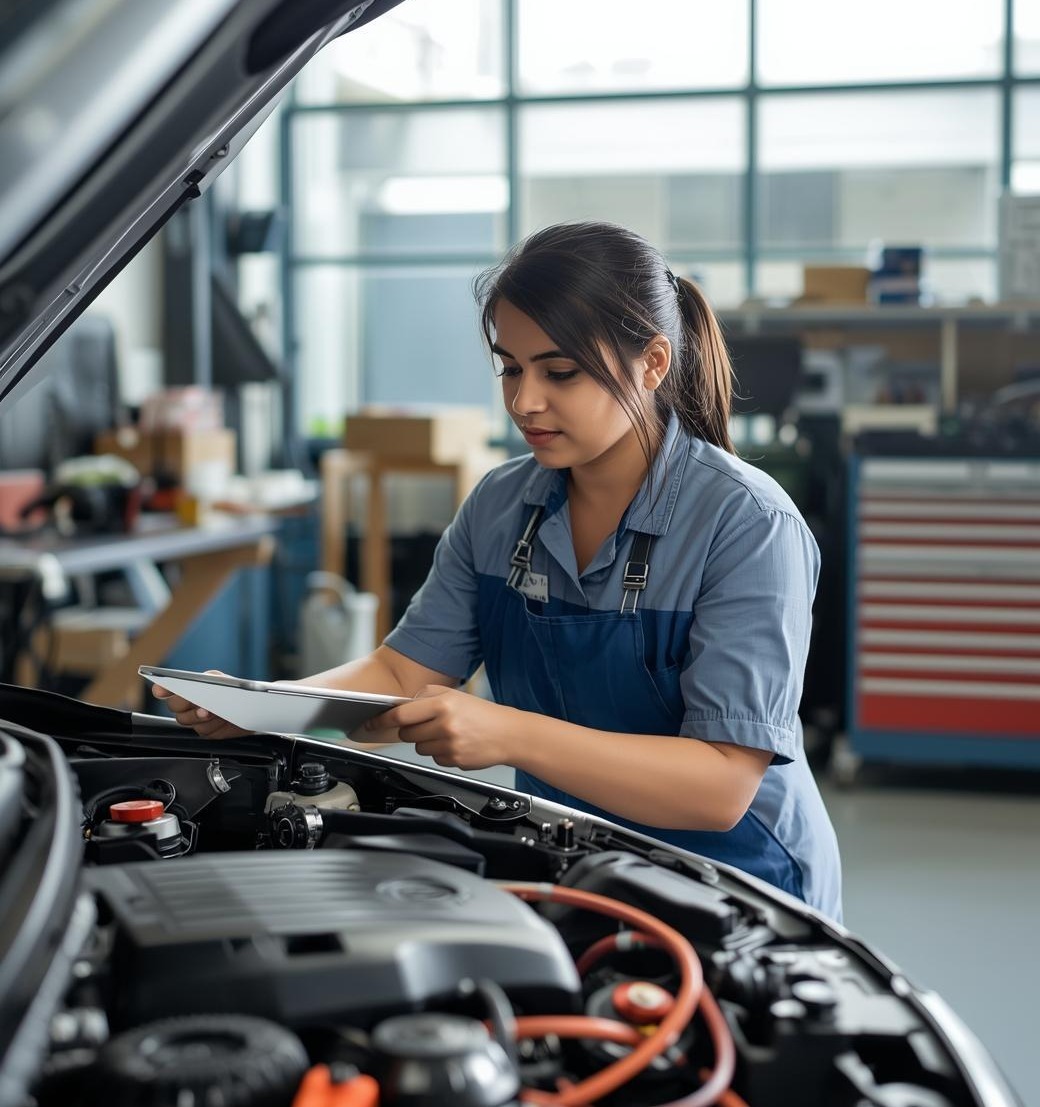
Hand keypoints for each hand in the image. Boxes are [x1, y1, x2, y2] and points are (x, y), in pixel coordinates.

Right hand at [151, 670, 249, 739]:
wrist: (254, 708)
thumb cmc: (237, 691)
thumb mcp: (223, 681)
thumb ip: (208, 680)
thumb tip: (197, 687)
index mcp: (190, 687)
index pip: (168, 688)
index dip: (162, 689)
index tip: (160, 690)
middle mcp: (189, 703)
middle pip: (174, 707)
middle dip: (187, 706)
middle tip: (202, 706)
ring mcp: (196, 719)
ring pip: (187, 721)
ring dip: (202, 717)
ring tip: (217, 712)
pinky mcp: (207, 731)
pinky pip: (204, 731)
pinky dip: (215, 726)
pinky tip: (224, 720)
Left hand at [365, 685, 518, 770]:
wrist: (510, 734)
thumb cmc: (482, 714)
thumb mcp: (455, 695)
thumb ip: (427, 696)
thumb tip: (401, 706)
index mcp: (443, 704)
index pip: (401, 715)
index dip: (382, 720)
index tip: (369, 723)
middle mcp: (445, 725)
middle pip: (407, 734)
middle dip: (412, 730)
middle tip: (429, 725)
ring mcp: (449, 745)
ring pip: (419, 748)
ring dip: (427, 742)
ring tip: (448, 734)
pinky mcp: (454, 761)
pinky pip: (434, 759)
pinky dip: (440, 753)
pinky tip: (456, 744)